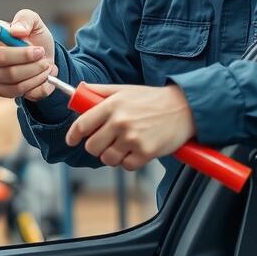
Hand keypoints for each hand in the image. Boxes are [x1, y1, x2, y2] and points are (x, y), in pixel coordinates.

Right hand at [0, 9, 57, 100]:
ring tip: (44, 64)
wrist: (46, 60)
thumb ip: (25, 19)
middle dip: (25, 55)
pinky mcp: (0, 89)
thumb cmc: (36, 38)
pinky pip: (16, 89)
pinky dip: (34, 83)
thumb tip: (17, 30)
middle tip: (40, 52)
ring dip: (34, 69)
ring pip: (11, 75)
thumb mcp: (35, 22)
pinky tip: (40, 75)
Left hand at [64, 84, 195, 170]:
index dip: (73, 135)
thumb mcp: (124, 89)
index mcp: (112, 105)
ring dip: (113, 156)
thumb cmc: (152, 99)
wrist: (184, 108)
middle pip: (92, 146)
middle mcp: (120, 122)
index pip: (82, 125)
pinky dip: (129, 161)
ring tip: (124, 146)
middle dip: (96, 146)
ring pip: (107, 159)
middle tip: (106, 142)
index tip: (72, 140)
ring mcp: (133, 138)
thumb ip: (99, 91)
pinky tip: (137, 150)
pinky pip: (127, 166)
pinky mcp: (146, 152)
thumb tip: (78, 90)